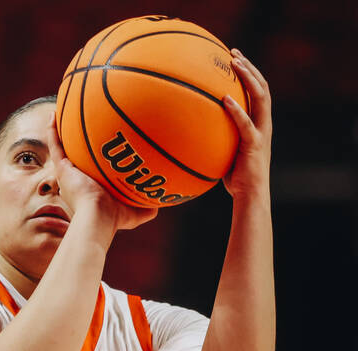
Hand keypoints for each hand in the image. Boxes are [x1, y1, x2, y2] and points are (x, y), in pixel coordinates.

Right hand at [48, 114, 157, 232]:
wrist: (98, 216)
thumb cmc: (115, 217)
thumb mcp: (135, 212)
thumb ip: (147, 206)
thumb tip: (163, 202)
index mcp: (89, 187)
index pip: (90, 167)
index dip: (93, 156)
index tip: (101, 142)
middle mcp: (76, 179)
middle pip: (75, 155)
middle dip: (75, 141)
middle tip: (81, 123)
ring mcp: (67, 173)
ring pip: (62, 147)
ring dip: (60, 130)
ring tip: (61, 113)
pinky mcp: (61, 168)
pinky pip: (55, 145)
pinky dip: (53, 130)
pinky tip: (53, 114)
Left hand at [222, 50, 271, 198]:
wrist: (250, 195)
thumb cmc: (235, 178)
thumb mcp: (224, 151)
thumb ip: (215, 138)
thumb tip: (190, 131)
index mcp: (259, 123)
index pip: (258, 92)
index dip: (249, 73)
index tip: (235, 58)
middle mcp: (263, 123)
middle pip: (262, 87)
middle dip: (249, 67)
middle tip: (233, 53)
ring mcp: (261, 132)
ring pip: (260, 97)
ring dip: (248, 78)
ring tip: (235, 64)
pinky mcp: (255, 143)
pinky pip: (246, 123)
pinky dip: (236, 110)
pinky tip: (225, 99)